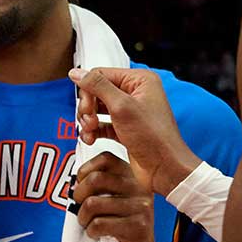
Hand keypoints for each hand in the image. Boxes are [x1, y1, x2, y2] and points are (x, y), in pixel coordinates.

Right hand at [70, 67, 201, 196]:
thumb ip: (97, 86)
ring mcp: (129, 112)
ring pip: (96, 109)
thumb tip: (77, 73)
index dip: (89, 91)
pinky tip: (91, 139)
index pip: (101, 75)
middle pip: (96, 92)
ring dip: (88, 121)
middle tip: (90, 121)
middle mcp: (135, 93)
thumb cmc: (154, 138)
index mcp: (140, 81)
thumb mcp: (122, 107)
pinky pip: (101, 125)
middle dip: (88, 108)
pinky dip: (93, 132)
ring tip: (90, 132)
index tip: (87, 108)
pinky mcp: (124, 129)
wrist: (165, 169)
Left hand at [71, 153, 170, 241]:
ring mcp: (141, 207)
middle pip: (96, 179)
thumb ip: (100, 187)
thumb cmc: (121, 230)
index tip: (81, 185)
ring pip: (93, 203)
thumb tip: (75, 181)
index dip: (86, 170)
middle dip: (79, 195)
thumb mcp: (112, 203)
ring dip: (83, 217)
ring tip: (88, 224)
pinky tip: (97, 235)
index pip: (106, 159)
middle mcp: (140, 188)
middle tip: (80, 209)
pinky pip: (99, 224)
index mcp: (134, 178)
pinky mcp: (137, 227)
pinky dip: (91, 232)